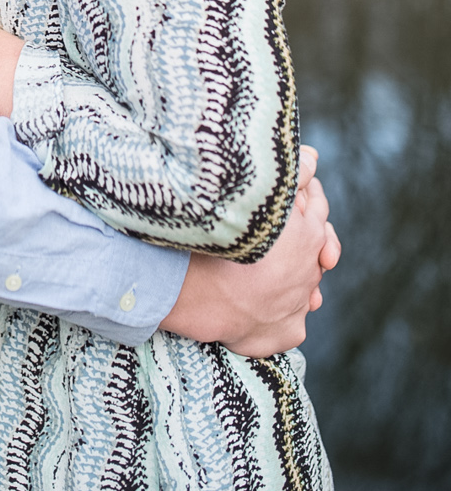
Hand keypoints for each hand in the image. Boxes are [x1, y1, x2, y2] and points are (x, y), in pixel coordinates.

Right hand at [161, 145, 337, 356]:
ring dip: (289, 280)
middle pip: (313, 249)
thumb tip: (312, 157)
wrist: (174, 282)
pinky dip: (278, 314)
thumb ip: (288, 174)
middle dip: (296, 240)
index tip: (285, 191)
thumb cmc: (204, 233)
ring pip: (304, 289)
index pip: (316, 206)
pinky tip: (259, 305)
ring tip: (261, 272)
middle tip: (271, 234)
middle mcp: (309, 271)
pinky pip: (289, 324)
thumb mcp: (248, 192)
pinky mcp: (283, 333)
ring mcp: (297, 305)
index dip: (302, 195)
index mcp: (306, 233)